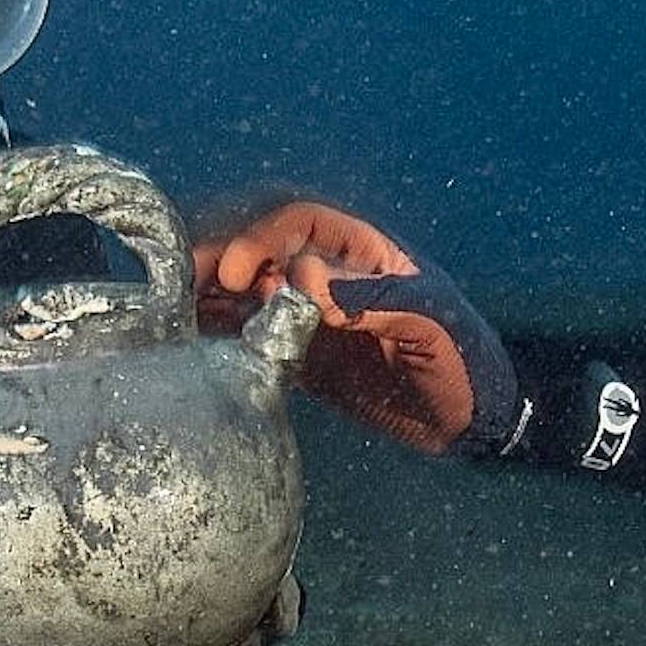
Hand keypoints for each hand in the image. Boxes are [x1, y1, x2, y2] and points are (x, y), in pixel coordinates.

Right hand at [195, 200, 519, 456]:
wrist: (474, 423)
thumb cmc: (466, 365)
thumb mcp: (434, 328)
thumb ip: (376, 300)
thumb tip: (307, 281)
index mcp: (366, 252)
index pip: (302, 222)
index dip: (265, 236)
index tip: (240, 271)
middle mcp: (330, 274)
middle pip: (264, 247)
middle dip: (221, 256)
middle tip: (182, 283)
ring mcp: (312, 313)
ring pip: (249, 287)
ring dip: (210, 292)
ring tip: (172, 310)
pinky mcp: (301, 353)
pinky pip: (252, 331)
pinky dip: (220, 330)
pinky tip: (191, 338)